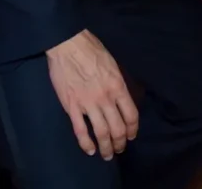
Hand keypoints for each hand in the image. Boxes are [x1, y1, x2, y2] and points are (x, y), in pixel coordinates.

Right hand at [46, 30, 137, 159]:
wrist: (68, 45)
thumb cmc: (92, 50)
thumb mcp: (114, 65)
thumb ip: (118, 83)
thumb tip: (123, 98)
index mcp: (118, 87)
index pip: (131, 115)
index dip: (133, 129)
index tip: (131, 136)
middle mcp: (105, 98)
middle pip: (118, 128)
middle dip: (120, 143)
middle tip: (119, 149)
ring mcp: (88, 104)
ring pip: (101, 133)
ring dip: (106, 148)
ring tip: (107, 155)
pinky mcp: (71, 107)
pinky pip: (80, 131)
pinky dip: (86, 144)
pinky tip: (90, 150)